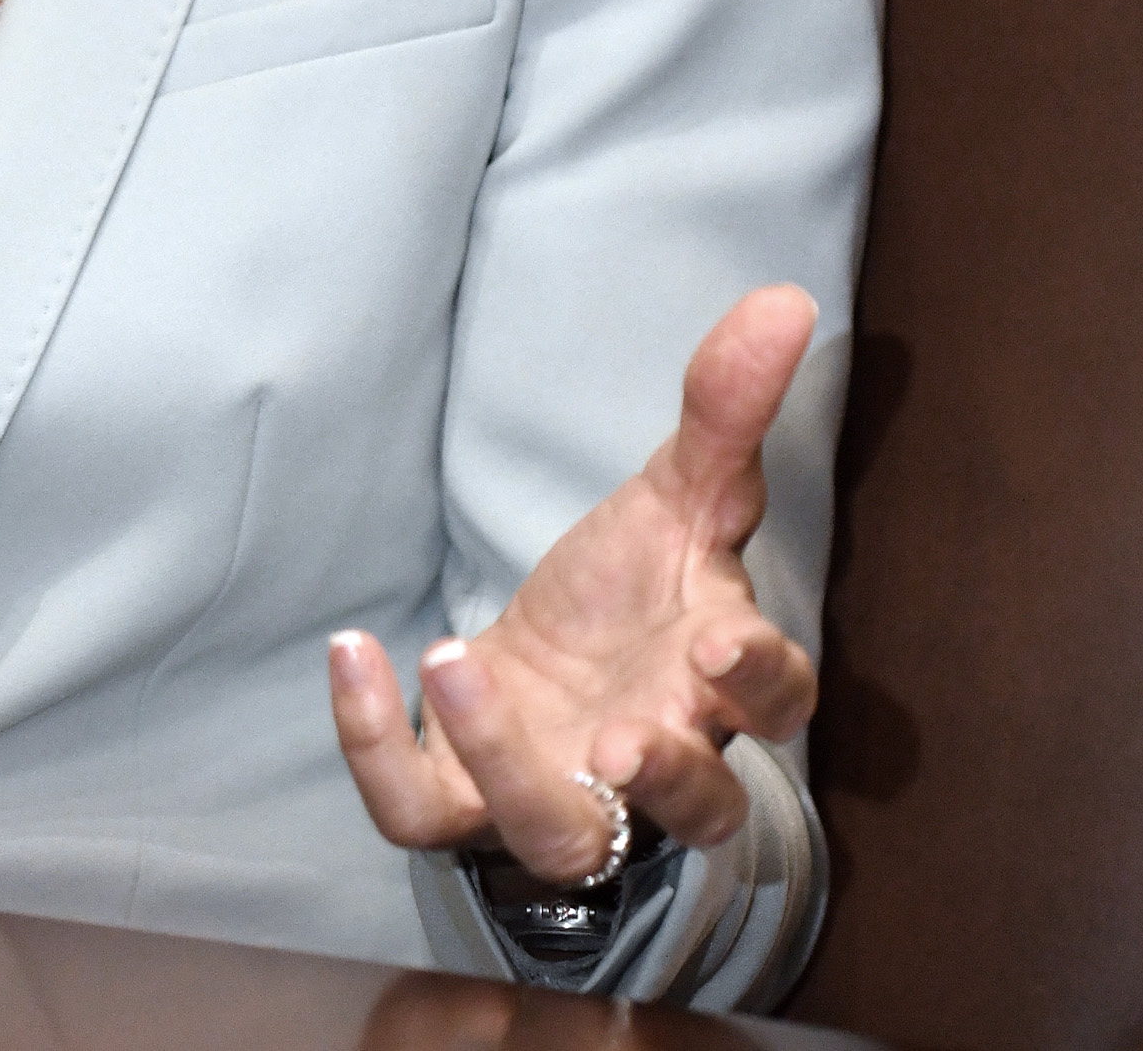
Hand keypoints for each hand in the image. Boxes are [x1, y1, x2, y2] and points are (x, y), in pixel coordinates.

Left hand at [328, 284, 822, 884]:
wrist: (550, 672)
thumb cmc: (633, 598)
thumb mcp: (677, 495)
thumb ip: (725, 410)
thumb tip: (786, 301)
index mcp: (716, 681)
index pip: (779, 705)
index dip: (763, 685)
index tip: (724, 642)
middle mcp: (654, 759)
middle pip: (697, 812)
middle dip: (665, 780)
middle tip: (619, 737)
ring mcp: (560, 797)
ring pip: (559, 840)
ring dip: (509, 766)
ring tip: (458, 660)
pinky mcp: (465, 804)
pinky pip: (419, 810)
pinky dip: (375, 746)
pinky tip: (356, 652)